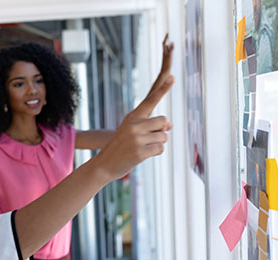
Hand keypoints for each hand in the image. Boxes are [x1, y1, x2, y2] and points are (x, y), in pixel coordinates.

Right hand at [94, 34, 174, 180]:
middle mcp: (134, 125)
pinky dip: (156, 152)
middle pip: (163, 120)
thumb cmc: (121, 147)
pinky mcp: (140, 152)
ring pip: (164, 136)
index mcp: (132, 117)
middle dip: (160, 130)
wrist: (104, 164)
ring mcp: (136, 138)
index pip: (150, 101)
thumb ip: (150, 126)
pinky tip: (144, 154)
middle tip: (147, 139)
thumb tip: (170, 125)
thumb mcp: (133, 132)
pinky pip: (160, 149)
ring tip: (143, 147)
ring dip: (158, 143)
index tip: (173, 77)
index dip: (163, 89)